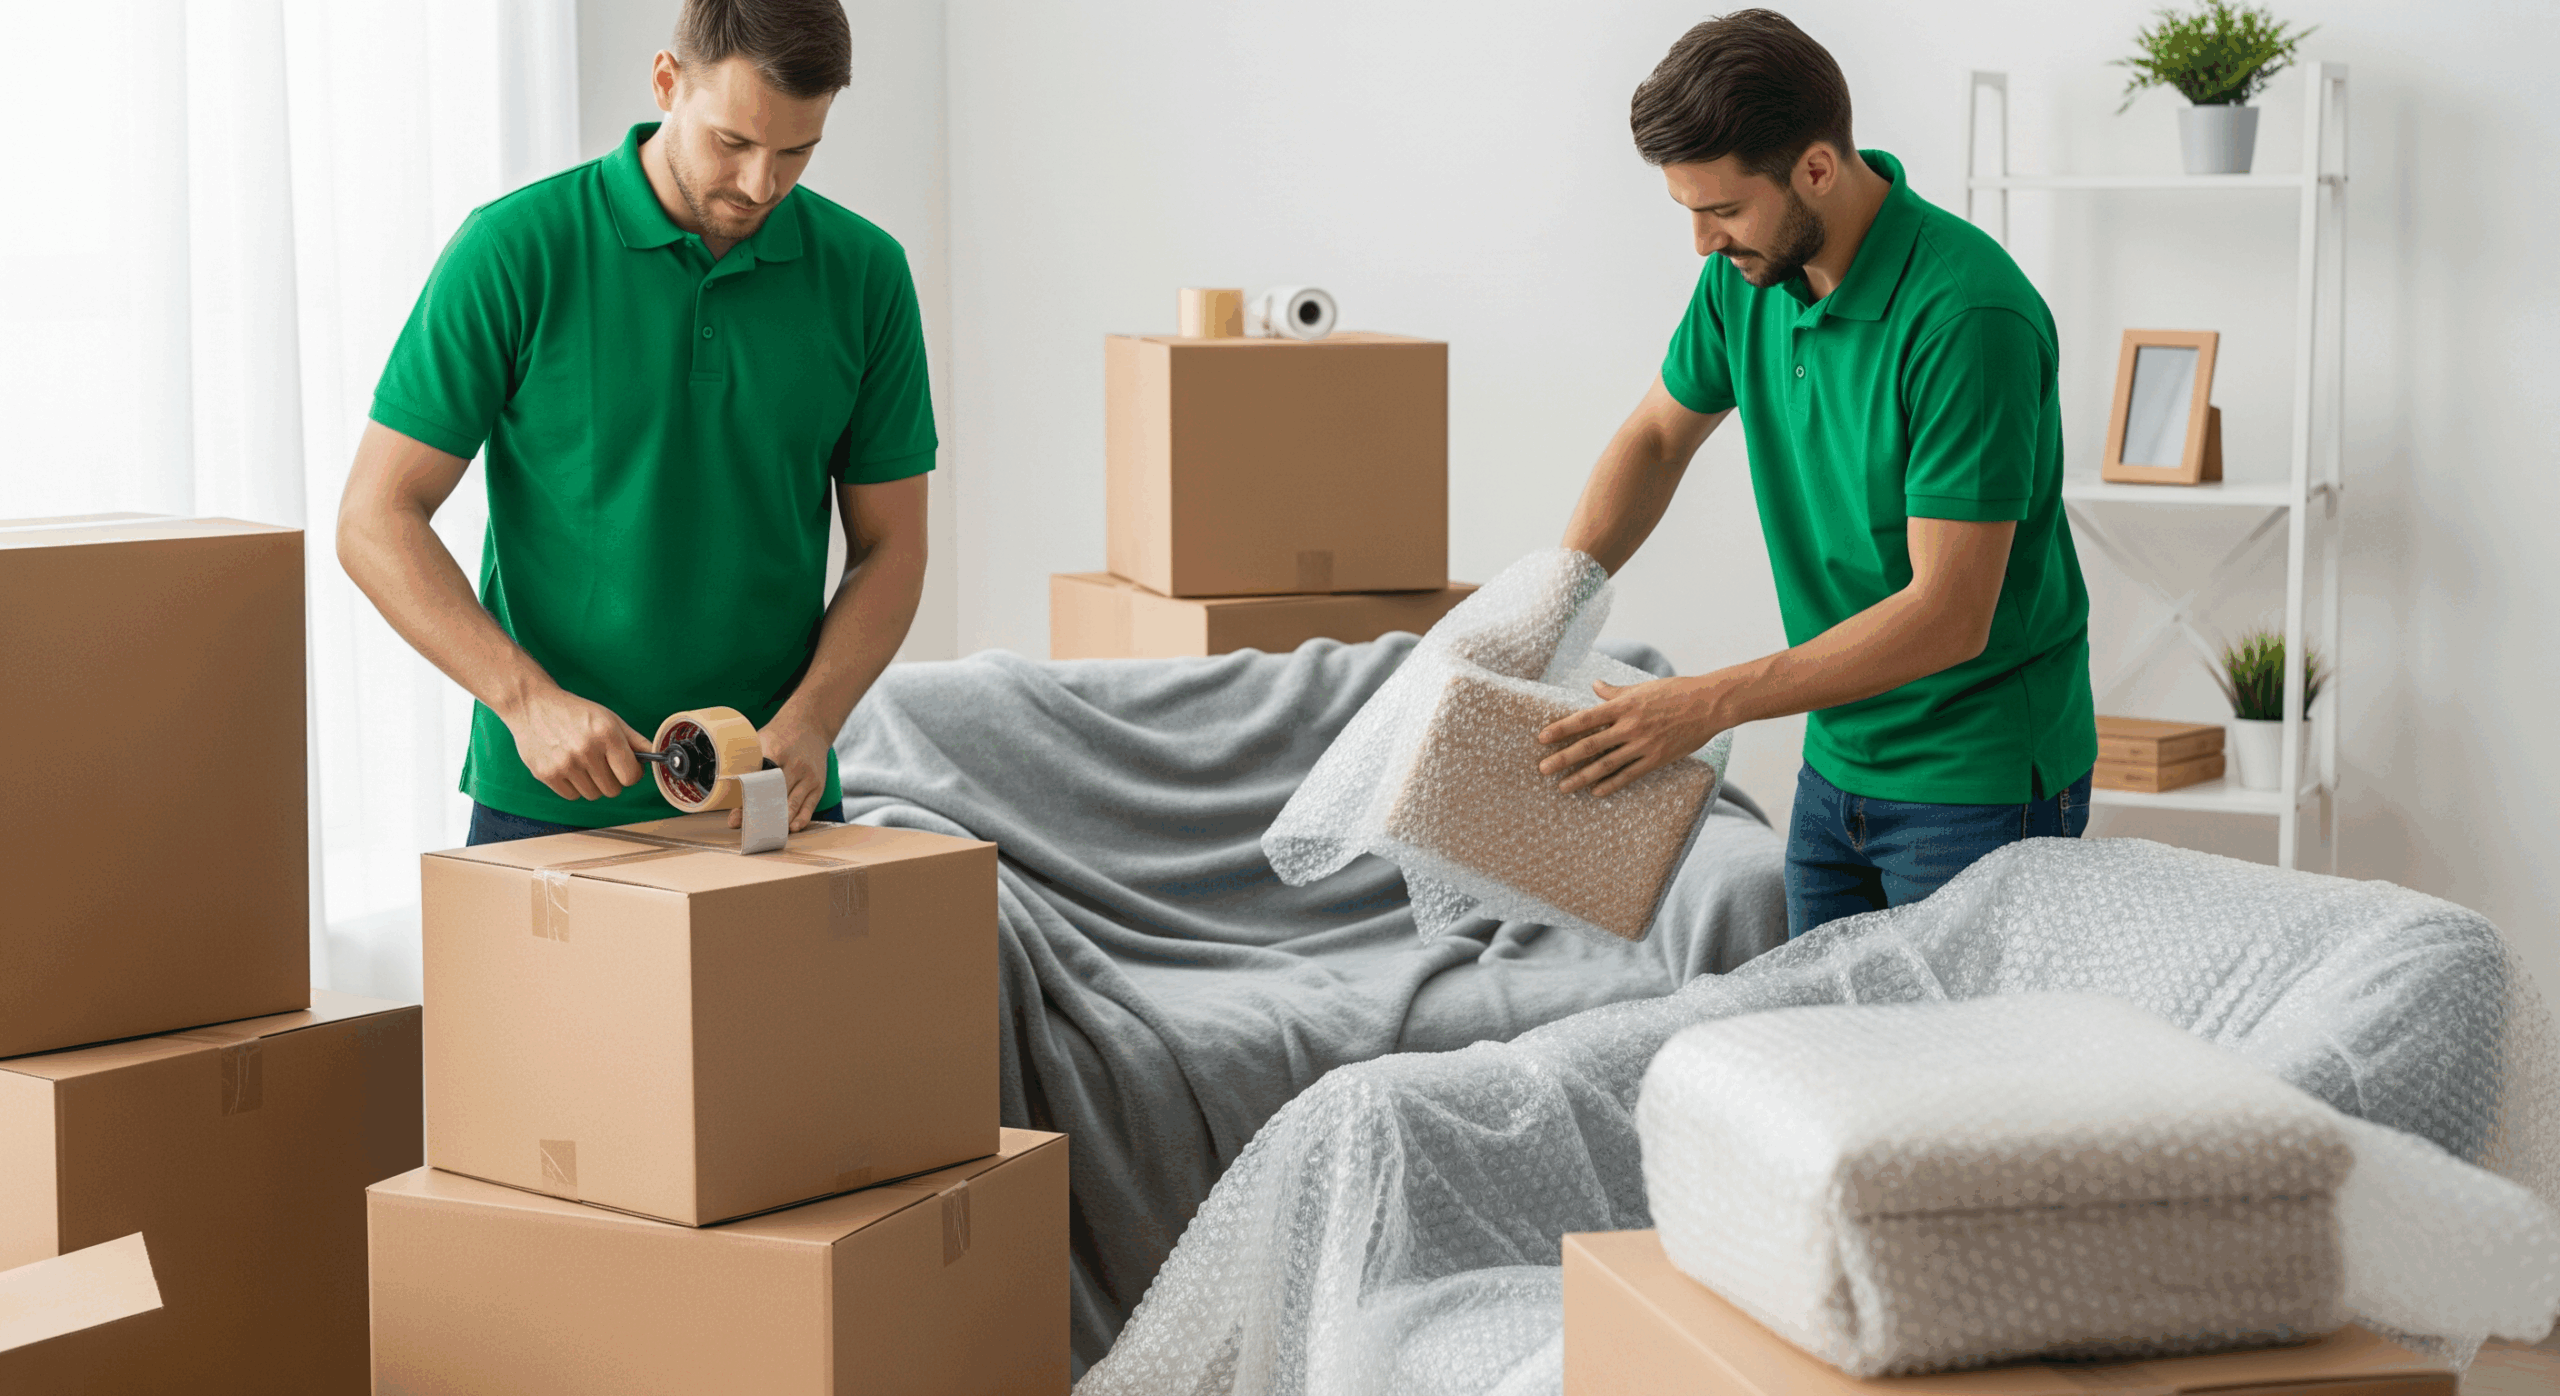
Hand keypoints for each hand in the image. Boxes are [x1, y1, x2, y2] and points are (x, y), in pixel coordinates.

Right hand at [501, 687, 651, 800]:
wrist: (532, 705)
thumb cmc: (574, 712)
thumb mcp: (609, 718)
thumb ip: (635, 740)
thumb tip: (658, 757)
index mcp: (606, 734)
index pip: (631, 776)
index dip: (631, 774)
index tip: (625, 767)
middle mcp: (586, 750)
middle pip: (613, 790)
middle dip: (612, 779)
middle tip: (602, 763)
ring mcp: (564, 764)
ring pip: (593, 795)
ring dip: (592, 783)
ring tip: (583, 763)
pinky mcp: (546, 774)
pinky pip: (572, 796)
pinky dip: (573, 786)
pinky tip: (568, 766)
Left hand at [733, 710, 830, 832]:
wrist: (811, 725)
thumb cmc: (780, 735)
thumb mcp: (762, 741)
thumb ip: (749, 763)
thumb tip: (728, 789)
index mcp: (776, 752)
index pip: (760, 781)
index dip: (747, 800)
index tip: (736, 817)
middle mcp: (795, 765)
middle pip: (776, 794)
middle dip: (762, 813)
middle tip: (749, 829)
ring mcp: (808, 776)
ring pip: (793, 802)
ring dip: (780, 819)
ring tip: (767, 833)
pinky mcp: (818, 785)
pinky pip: (810, 805)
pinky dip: (801, 818)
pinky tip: (792, 828)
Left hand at [1535, 675, 1727, 796]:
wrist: (1709, 704)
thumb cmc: (1676, 691)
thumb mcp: (1642, 687)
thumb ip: (1616, 691)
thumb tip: (1595, 686)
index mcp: (1624, 705)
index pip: (1584, 718)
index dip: (1561, 728)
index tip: (1542, 738)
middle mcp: (1630, 726)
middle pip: (1589, 745)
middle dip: (1563, 758)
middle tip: (1542, 769)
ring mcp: (1643, 745)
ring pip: (1605, 765)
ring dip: (1581, 777)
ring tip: (1562, 787)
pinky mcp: (1656, 759)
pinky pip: (1629, 775)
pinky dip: (1611, 784)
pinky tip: (1595, 791)